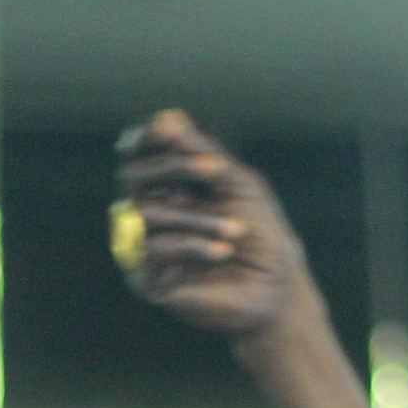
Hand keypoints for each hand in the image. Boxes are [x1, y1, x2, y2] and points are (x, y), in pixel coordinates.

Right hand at [115, 109, 318, 342]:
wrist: (274, 290)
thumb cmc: (260, 235)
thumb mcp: (238, 184)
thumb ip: (203, 152)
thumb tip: (167, 117)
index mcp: (166, 186)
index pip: (139, 153)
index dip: (147, 137)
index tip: (169, 127)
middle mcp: (147, 212)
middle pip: (133, 175)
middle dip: (176, 166)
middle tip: (218, 169)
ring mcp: (142, 247)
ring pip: (147, 214)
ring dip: (199, 217)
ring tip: (237, 230)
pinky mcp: (145, 279)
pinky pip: (156, 250)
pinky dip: (194, 245)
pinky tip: (223, 251)